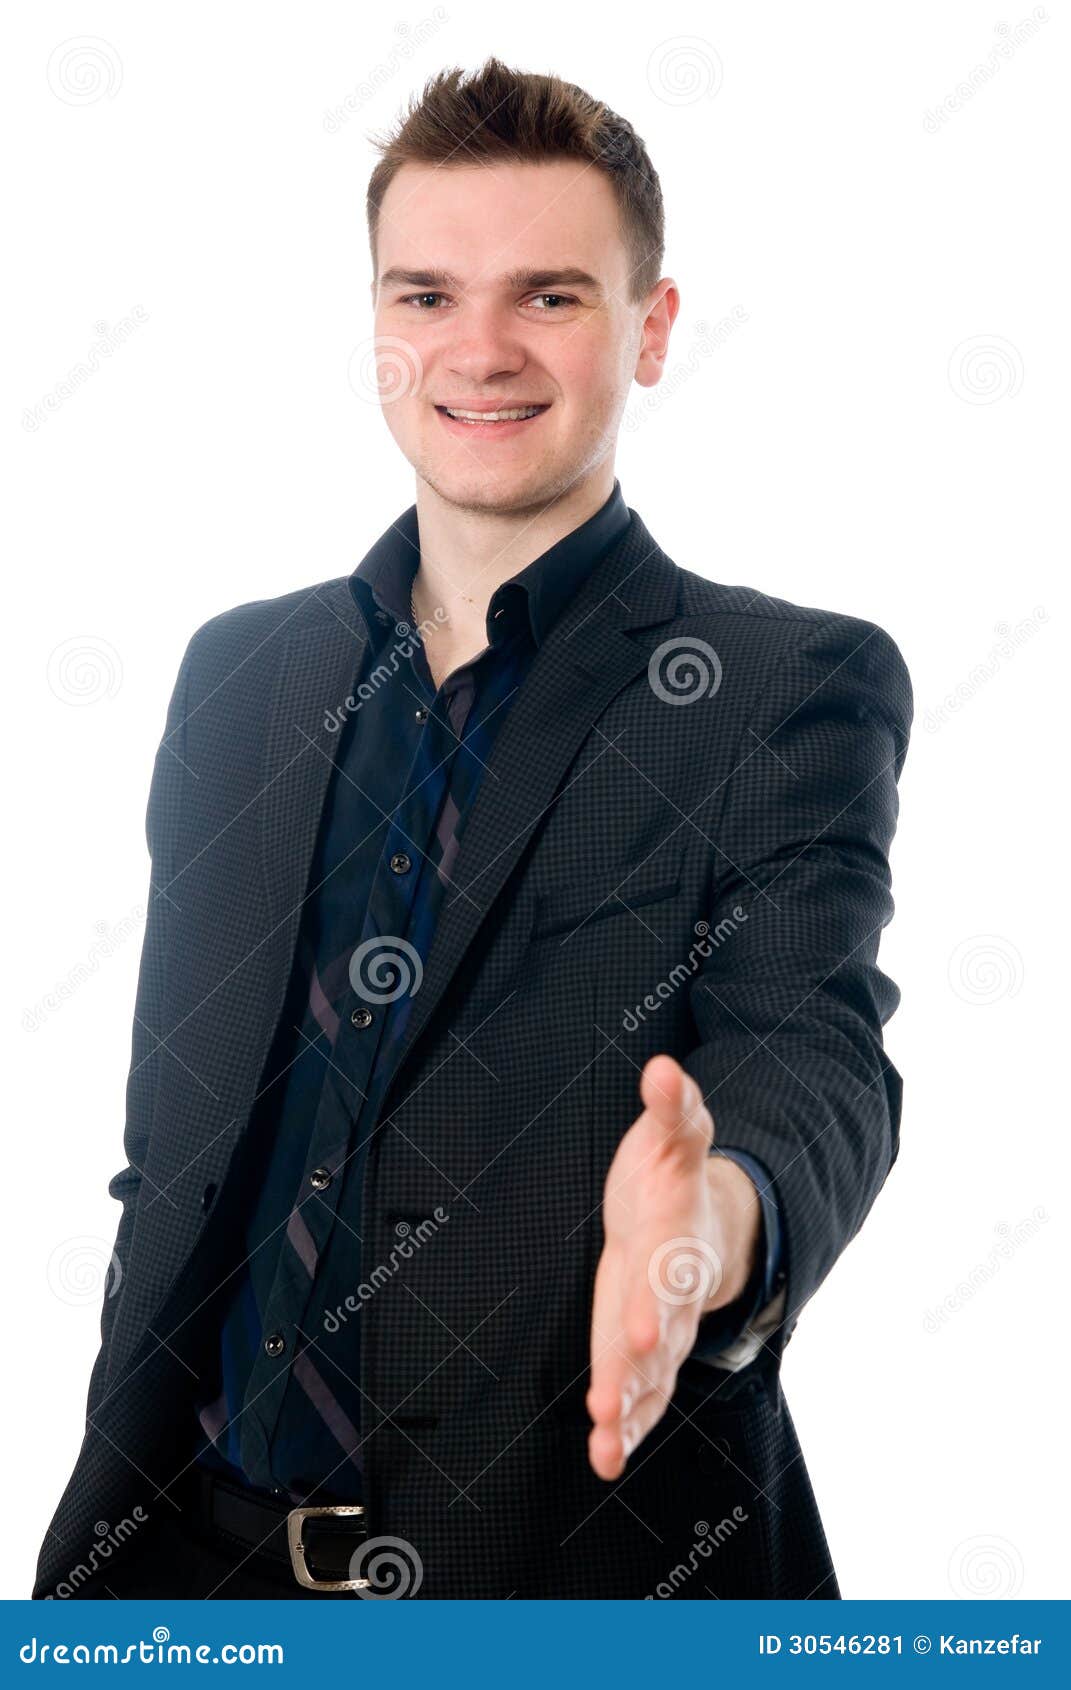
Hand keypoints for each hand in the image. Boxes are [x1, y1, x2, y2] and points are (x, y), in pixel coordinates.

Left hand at [586, 1052, 762, 1480]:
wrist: (695, 1218)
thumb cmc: (675, 1176)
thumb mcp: (675, 1135)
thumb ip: (672, 1108)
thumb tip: (663, 1069)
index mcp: (679, 1240)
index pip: (668, 1274)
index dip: (653, 1303)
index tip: (636, 1332)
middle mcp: (675, 1292)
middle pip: (659, 1335)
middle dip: (636, 1368)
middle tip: (613, 1398)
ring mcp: (660, 1325)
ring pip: (650, 1375)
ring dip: (627, 1409)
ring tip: (603, 1443)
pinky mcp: (641, 1348)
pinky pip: (641, 1394)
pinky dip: (625, 1425)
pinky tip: (604, 1457)